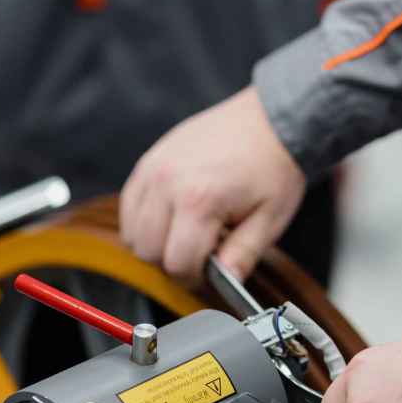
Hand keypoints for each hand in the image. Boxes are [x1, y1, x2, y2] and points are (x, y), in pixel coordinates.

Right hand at [120, 86, 305, 284]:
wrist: (268, 120)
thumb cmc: (272, 167)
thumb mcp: (269, 220)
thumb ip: (243, 256)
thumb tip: (227, 282)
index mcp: (199, 200)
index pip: (177, 264)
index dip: (195, 277)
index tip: (210, 271)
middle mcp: (167, 183)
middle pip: (147, 252)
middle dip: (174, 261)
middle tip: (202, 251)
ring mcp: (152, 169)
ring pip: (131, 233)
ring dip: (155, 243)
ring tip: (188, 231)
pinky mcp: (147, 161)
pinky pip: (129, 207)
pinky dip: (144, 221)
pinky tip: (172, 216)